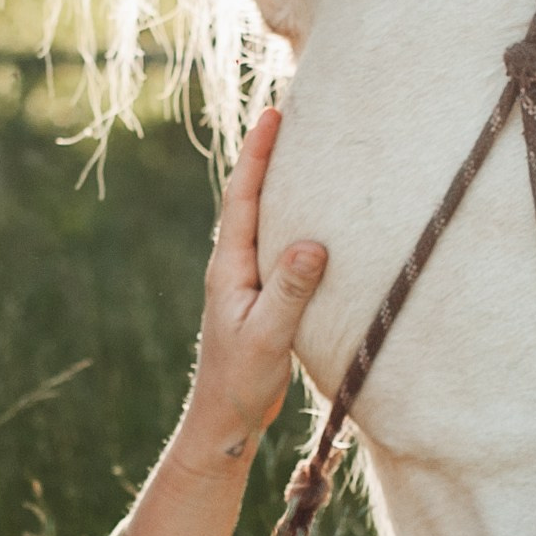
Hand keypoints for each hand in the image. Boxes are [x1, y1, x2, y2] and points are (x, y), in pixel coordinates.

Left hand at [181, 108, 327, 464]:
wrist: (223, 421)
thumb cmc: (240, 382)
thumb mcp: (268, 336)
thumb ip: (290, 290)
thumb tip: (312, 242)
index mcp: (229, 267)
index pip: (243, 198)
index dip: (258, 155)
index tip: (273, 115)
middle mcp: (233, 266)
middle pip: (250, 198)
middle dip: (267, 156)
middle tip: (289, 114)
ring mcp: (245, 281)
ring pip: (262, 220)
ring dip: (279, 185)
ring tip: (304, 152)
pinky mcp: (259, 297)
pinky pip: (275, 245)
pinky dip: (290, 220)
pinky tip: (312, 218)